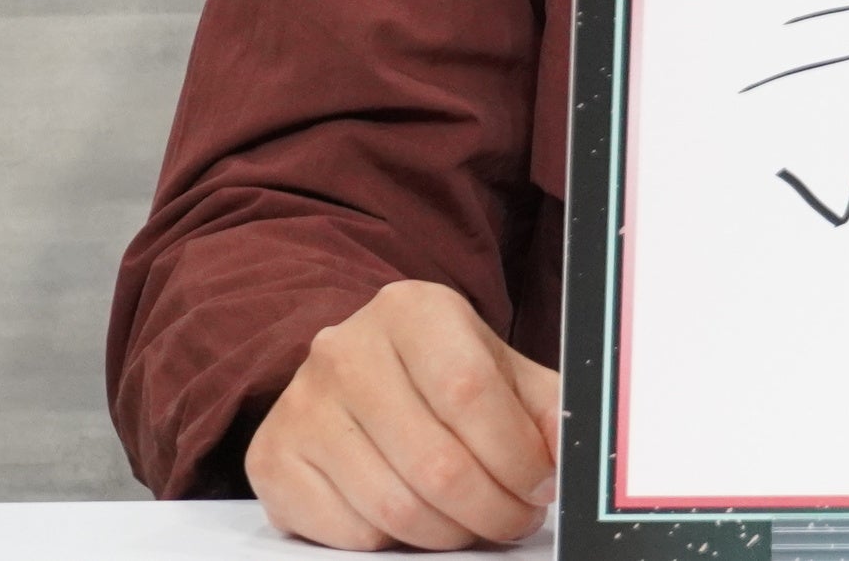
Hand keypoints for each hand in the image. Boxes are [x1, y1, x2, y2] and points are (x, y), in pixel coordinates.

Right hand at [246, 280, 562, 550]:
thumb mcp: (500, 371)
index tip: (540, 486)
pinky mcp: (272, 458)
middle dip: (492, 509)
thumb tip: (576, 452)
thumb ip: (545, 407)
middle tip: (514, 518)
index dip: (516, 456)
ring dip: (450, 533)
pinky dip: (394, 542)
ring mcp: (300, 405)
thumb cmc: (440, 375)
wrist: (357, 374)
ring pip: (394, 507)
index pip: (470, 393)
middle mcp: (345, 349)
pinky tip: (414, 517)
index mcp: (411, 311)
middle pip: (435, 462)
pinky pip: (350, 531)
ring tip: (472, 521)